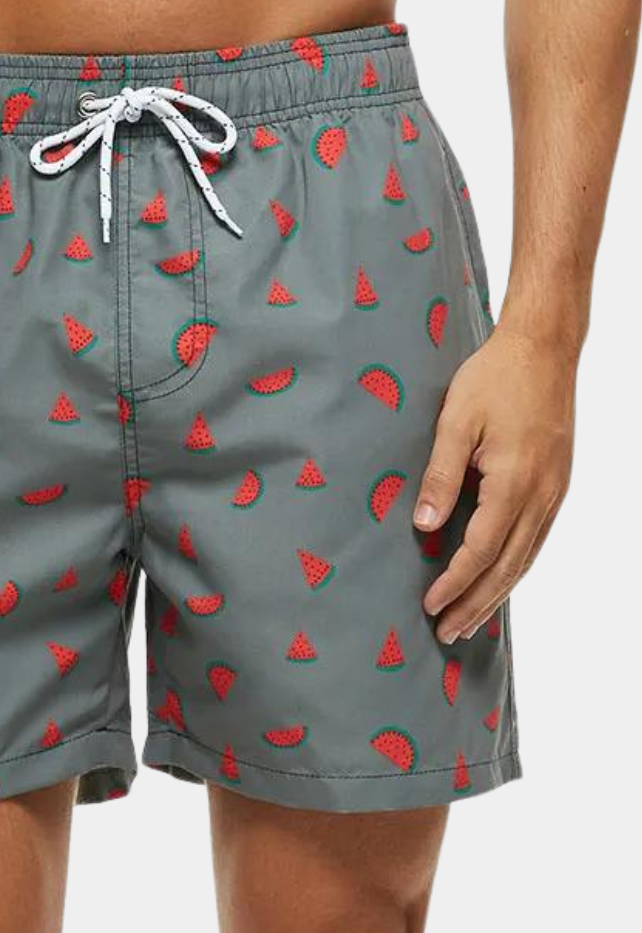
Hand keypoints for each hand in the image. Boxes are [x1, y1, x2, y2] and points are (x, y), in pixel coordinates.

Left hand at [414, 327, 575, 642]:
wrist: (543, 348)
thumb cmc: (494, 378)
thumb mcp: (454, 423)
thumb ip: (439, 476)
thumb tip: (424, 526)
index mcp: (515, 482)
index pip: (480, 549)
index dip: (454, 582)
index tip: (430, 605)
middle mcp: (542, 495)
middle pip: (507, 566)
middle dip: (476, 603)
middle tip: (449, 633)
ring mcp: (555, 492)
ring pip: (526, 557)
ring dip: (497, 592)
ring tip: (472, 620)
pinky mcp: (557, 484)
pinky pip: (536, 538)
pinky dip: (515, 566)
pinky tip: (499, 578)